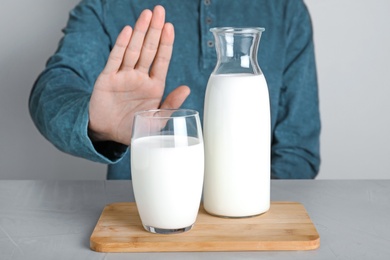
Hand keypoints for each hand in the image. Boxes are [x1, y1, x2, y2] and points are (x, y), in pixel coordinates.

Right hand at [88, 5, 189, 144]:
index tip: (170, 27)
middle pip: (149, 49)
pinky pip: (115, 59)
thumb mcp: (156, 120)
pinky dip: (121, 45)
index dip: (166, 43)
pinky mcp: (107, 79)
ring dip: (140, 32)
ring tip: (147, 15)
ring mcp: (123, 76)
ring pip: (133, 50)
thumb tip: (186, 88)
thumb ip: (170, 104)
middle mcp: (139, 77)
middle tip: (160, 11)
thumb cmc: (133, 128)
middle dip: (155, 30)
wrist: (108, 135)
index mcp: (154, 86)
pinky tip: (128, 31)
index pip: (162, 60)